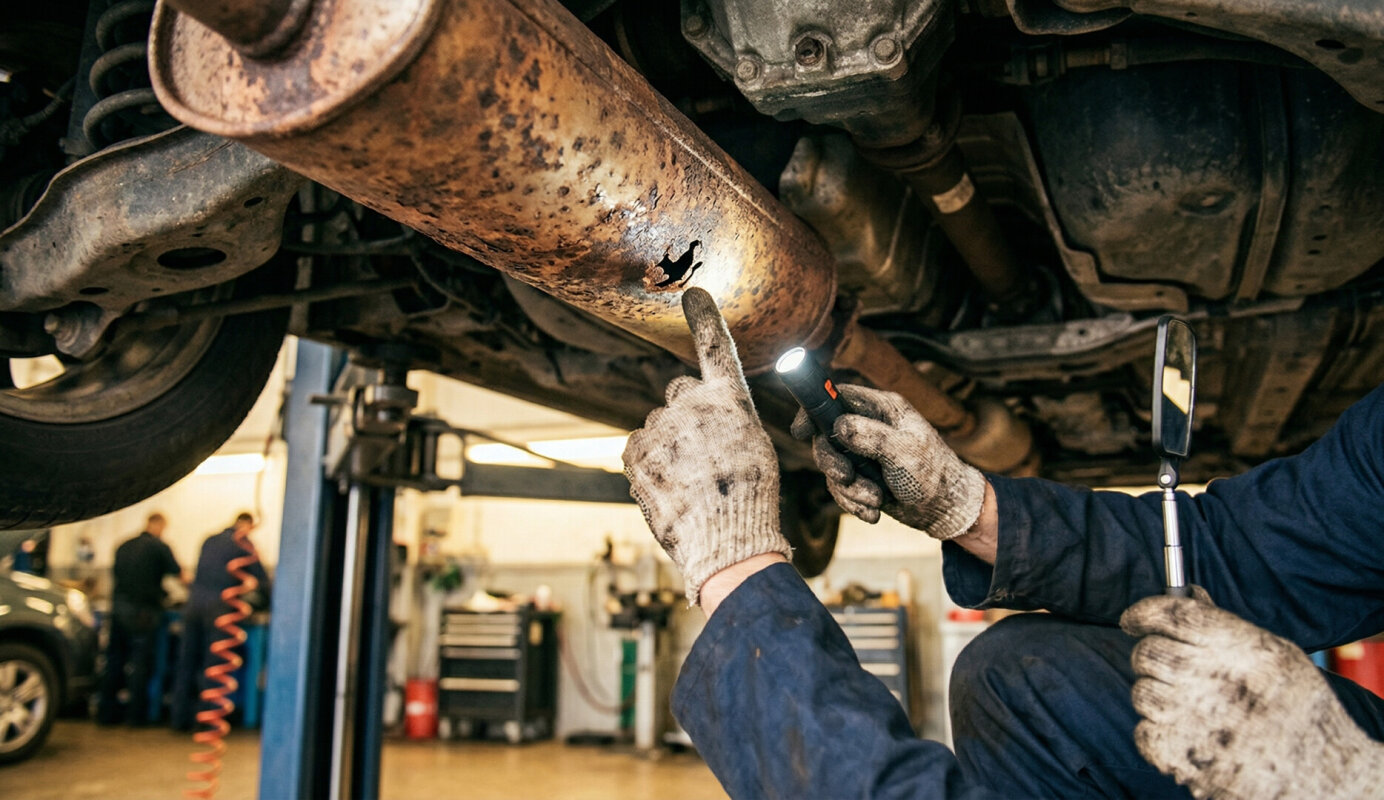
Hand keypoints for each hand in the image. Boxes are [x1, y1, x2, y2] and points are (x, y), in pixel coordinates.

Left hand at [622, 288, 790, 604]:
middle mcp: (691, 403)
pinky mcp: (634, 450)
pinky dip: (650, 465)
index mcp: (729, 400)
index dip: (705, 319)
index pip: (717, 348)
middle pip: (679, 393)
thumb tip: (694, 420)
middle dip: (685, 416)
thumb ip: (724, 421)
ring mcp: (659, 426)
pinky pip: (640, 447)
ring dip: (669, 447)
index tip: (694, 293)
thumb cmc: (749, 499)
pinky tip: (670, 488)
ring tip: (691, 483)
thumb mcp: (754, 447)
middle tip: (703, 458)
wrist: (725, 540)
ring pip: (659, 426)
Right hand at [790, 384, 984, 539]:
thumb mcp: (905, 452)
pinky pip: (841, 488)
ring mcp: (864, 453)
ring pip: (832, 466)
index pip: (838, 396)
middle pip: (826, 436)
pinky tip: (874, 512)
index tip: (801, 430)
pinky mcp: (862, 476)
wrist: (945, 511)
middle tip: (846, 476)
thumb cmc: (933, 475)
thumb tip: (838, 426)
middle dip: (833, 462)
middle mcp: (870, 426)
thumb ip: (871, 436)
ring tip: (875, 499)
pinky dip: (854, 502)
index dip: (814, 409)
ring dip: (850, 489)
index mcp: (883, 408)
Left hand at [1121, 589, 1383, 798]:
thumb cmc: (1299, 712)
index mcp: (1243, 648)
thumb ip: (1227, 626)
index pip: (1174, 613)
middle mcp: (1215, 679)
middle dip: (1152, 657)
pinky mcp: (1181, 756)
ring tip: (1191, 709)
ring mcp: (1195, 720)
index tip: (1132, 620)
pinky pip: (1143, 732)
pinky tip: (1188, 737)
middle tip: (1168, 668)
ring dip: (1157, 698)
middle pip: (1149, 652)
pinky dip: (1158, 735)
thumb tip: (1188, 593)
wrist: (1322, 779)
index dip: (1144, 612)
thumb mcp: (1276, 657)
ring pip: (1142, 692)